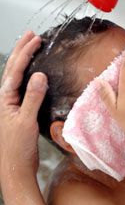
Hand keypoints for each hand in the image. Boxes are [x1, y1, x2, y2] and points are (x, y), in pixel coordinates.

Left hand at [0, 32, 46, 177]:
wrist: (15, 168)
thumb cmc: (17, 148)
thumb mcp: (25, 121)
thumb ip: (32, 98)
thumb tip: (40, 75)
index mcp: (4, 99)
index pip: (15, 70)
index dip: (25, 53)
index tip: (36, 39)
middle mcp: (5, 99)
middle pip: (12, 69)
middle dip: (21, 50)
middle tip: (31, 35)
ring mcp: (11, 104)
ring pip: (16, 76)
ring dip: (24, 60)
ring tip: (31, 47)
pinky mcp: (19, 110)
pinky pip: (23, 87)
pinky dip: (28, 75)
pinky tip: (34, 73)